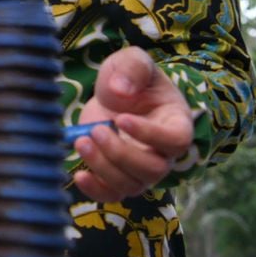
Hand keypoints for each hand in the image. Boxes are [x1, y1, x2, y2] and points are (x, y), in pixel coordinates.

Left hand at [71, 46, 193, 202]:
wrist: (115, 94)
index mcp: (176, 124)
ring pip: (131, 185)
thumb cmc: (130, 78)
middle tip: (96, 130)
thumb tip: (121, 92)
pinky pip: (112, 195)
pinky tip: (79, 174)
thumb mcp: (132, 61)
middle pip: (153, 170)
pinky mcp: (117, 176)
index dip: (149, 135)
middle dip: (121, 153)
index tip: (121, 118)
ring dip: (103, 167)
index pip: (175, 141)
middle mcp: (163, 153)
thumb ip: (132, 68)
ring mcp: (141, 169)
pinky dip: (95, 191)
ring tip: (80, 141)